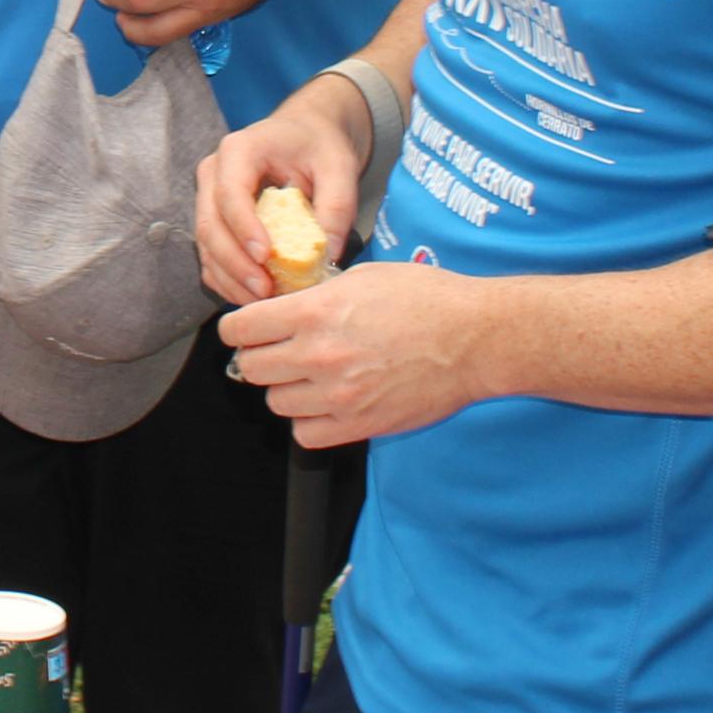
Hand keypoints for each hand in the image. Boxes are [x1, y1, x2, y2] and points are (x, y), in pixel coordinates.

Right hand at [195, 85, 371, 304]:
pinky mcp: (213, 220)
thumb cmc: (318, 145)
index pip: (231, 193)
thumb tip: (329, 253)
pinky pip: (210, 256)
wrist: (304, 134)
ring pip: (205, 246)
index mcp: (240, 150)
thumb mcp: (338, 167)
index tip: (266, 257)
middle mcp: (214, 173)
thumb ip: (337, 206)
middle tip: (265, 291)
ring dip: (230, 278)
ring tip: (262, 301)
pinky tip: (251, 296)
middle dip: (235, 264)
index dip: (244, 228)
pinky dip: (226, 279)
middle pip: (210, 225)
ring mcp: (208, 197)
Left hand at [217, 257, 482, 446]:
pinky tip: (325, 403)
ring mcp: (337, 394)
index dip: (237, 328)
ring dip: (286, 389)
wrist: (474, 339)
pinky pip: (306, 434)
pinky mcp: (359, 424)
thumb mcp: (363, 278)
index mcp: (315, 312)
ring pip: (276, 402)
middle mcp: (319, 355)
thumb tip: (284, 308)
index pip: (241, 328)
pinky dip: (308, 421)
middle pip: (250, 368)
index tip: (244, 330)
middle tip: (276, 352)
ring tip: (309, 376)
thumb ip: (316, 296)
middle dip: (259, 357)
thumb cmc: (428, 301)